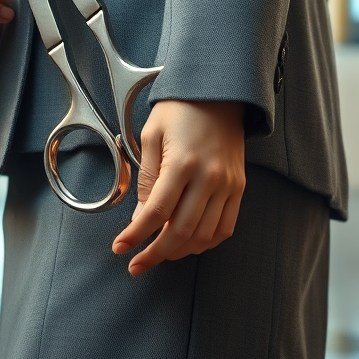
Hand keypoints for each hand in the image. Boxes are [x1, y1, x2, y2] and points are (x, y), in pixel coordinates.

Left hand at [112, 100, 245, 275]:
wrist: (219, 93)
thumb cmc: (180, 109)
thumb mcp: (152, 135)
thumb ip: (146, 178)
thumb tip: (141, 218)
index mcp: (182, 162)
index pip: (156, 212)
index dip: (135, 236)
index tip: (120, 248)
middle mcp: (208, 177)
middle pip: (180, 231)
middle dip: (155, 254)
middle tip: (136, 265)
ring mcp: (228, 184)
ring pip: (204, 236)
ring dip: (179, 252)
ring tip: (159, 253)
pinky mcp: (239, 187)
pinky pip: (225, 227)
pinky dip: (206, 243)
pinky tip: (188, 244)